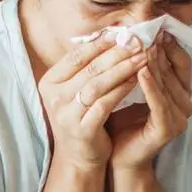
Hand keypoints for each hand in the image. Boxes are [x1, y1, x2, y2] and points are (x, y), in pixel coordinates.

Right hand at [38, 34, 147, 170]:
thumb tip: (110, 35)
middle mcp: (54, 97)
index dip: (100, 43)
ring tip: (141, 58)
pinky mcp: (82, 129)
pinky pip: (105, 104)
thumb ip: (87, 67)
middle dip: (116, 53)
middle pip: (89, 68)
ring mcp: (66, 114)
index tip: (122, 33)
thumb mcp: (76, 90)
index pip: (76, 56)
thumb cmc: (80, 117)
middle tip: (138, 42)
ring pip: (97, 84)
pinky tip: (135, 81)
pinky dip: (121, 91)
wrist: (77, 158)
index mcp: (50, 82)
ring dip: (122, 69)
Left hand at [108, 33, 191, 170]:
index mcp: (180, 93)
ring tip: (142, 45)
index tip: (155, 27)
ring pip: (166, 84)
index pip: (180, 62)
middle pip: (173, 70)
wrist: (118, 157)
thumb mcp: (132, 88)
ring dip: (154, 63)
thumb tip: (133, 35)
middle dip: (159, 50)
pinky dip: (150, 86)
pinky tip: (140, 71)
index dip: (169, 44)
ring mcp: (179, 118)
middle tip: (147, 31)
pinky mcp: (168, 128)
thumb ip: (139, 66)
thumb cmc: (122, 121)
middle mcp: (185, 104)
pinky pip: (159, 102)